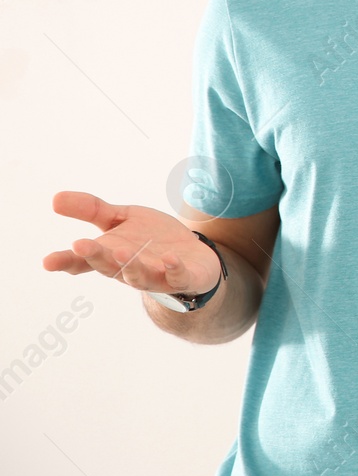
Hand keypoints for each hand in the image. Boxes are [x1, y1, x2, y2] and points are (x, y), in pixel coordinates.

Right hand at [43, 191, 220, 296]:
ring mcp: (156, 276)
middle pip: (108, 266)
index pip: (83, 261)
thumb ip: (93, 210)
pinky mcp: (183, 278)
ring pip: (139, 276)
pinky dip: (174, 269)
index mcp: (110, 256)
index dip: (65, 261)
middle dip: (95, 256)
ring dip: (130, 266)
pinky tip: (171, 258)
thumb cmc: (151, 238)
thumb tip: (55, 198)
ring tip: (121, 251)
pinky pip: (178, 277)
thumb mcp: (122, 218)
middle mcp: (128, 270)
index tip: (47, 261)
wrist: (193, 256)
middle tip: (79, 245)